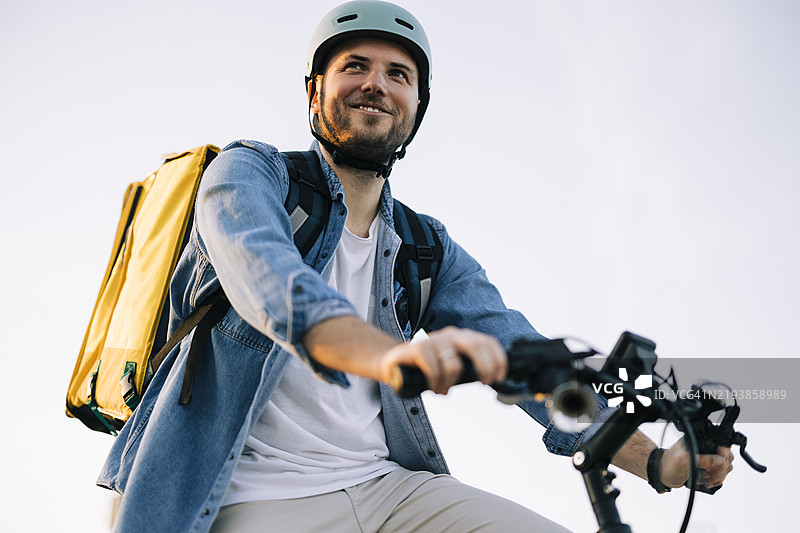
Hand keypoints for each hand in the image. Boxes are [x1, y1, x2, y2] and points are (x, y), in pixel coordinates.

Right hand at [378, 326, 506, 394]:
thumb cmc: (428, 367)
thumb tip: (493, 381)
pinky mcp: (418, 348)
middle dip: (485, 367)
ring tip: (443, 390)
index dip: (499, 360)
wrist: (395, 363)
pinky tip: (432, 388)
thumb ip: (470, 371)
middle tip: (483, 383)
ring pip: (454, 365)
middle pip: (476, 346)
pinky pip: (435, 370)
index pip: (487, 342)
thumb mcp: (453, 367)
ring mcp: (434, 340)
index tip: (499, 378)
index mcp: (462, 338)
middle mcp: (450, 335)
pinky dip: (436, 384)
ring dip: (450, 383)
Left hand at [660, 438, 734, 488]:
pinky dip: (717, 479)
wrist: (662, 474)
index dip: (724, 455)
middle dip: (721, 468)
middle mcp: (705, 448)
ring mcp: (707, 458)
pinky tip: (707, 481)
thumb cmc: (667, 464)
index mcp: (700, 440)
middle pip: (727, 457)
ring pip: (726, 466)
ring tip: (706, 478)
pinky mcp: (708, 468)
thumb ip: (702, 459)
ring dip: (719, 475)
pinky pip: (721, 474)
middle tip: (710, 473)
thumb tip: (720, 461)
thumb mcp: (684, 460)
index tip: (719, 464)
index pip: (722, 444)